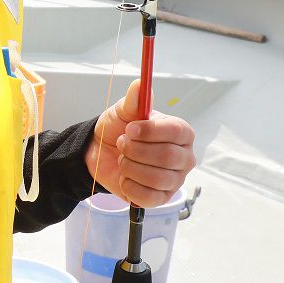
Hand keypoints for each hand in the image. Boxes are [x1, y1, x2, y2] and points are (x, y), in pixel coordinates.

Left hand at [85, 79, 196, 207]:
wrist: (100, 153)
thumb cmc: (118, 130)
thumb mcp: (122, 112)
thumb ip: (133, 100)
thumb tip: (140, 84)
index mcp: (180, 133)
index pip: (178, 131)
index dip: (152, 131)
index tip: (130, 128)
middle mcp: (184, 157)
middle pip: (168, 157)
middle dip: (137, 150)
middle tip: (122, 144)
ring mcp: (174, 179)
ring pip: (158, 178)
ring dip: (131, 167)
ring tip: (123, 159)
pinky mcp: (161, 198)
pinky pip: (149, 197)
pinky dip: (130, 186)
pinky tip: (124, 177)